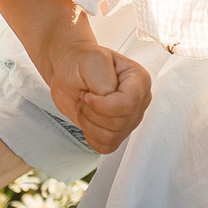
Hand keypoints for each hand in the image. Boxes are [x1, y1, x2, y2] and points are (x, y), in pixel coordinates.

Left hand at [47, 40, 152, 154]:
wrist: (69, 70)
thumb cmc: (80, 61)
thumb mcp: (92, 60)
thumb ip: (104, 81)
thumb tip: (109, 100)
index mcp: (139, 80)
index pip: (128, 105)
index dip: (103, 105)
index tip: (88, 95)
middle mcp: (138, 101)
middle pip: (119, 123)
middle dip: (93, 113)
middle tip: (86, 97)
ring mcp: (129, 118)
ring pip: (112, 137)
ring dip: (90, 124)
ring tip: (86, 106)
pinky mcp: (117, 131)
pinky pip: (107, 146)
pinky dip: (91, 136)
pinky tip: (89, 119)